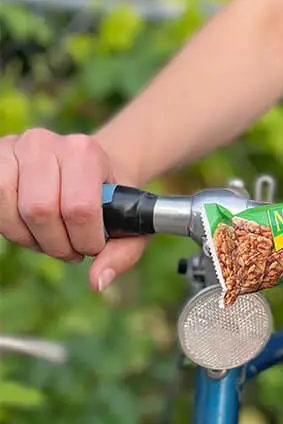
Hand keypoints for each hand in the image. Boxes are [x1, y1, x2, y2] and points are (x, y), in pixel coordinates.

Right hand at [0, 129, 146, 291]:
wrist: (87, 166)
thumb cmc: (109, 198)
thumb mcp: (129, 222)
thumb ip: (122, 253)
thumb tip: (97, 281)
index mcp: (85, 152)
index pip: (79, 208)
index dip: (84, 240)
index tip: (92, 247)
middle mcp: (45, 143)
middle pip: (40, 211)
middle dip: (57, 244)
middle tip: (71, 249)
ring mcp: (13, 148)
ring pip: (11, 211)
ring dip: (31, 239)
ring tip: (52, 239)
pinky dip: (12, 229)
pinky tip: (31, 229)